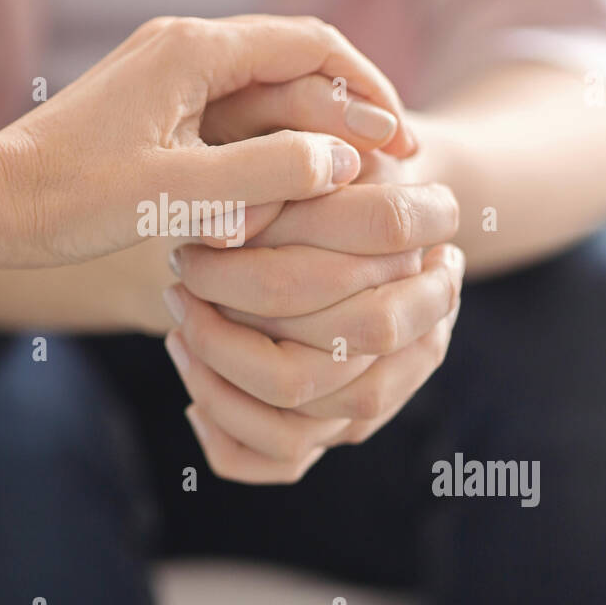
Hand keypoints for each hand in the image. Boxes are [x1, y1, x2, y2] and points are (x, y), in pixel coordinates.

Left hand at [0, 16, 412, 266]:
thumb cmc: (70, 202)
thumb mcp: (177, 196)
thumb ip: (268, 174)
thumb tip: (346, 158)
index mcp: (191, 50)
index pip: (312, 46)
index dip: (369, 90)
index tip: (405, 142)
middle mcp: (182, 49)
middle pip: (294, 66)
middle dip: (349, 113)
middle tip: (396, 167)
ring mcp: (167, 78)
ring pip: (265, 95)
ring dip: (311, 133)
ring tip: (357, 183)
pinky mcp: (156, 110)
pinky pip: (233, 119)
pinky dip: (270, 148)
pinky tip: (296, 190)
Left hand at [162, 177, 463, 483]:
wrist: (359, 215)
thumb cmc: (320, 167)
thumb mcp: (309, 143)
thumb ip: (282, 169)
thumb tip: (226, 228)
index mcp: (426, 255)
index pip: (357, 275)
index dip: (274, 254)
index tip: (207, 234)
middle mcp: (422, 332)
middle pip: (325, 352)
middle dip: (231, 322)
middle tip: (180, 279)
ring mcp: (384, 389)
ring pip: (297, 416)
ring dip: (218, 380)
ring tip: (178, 332)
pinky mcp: (342, 430)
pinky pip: (281, 461)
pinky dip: (227, 436)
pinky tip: (192, 398)